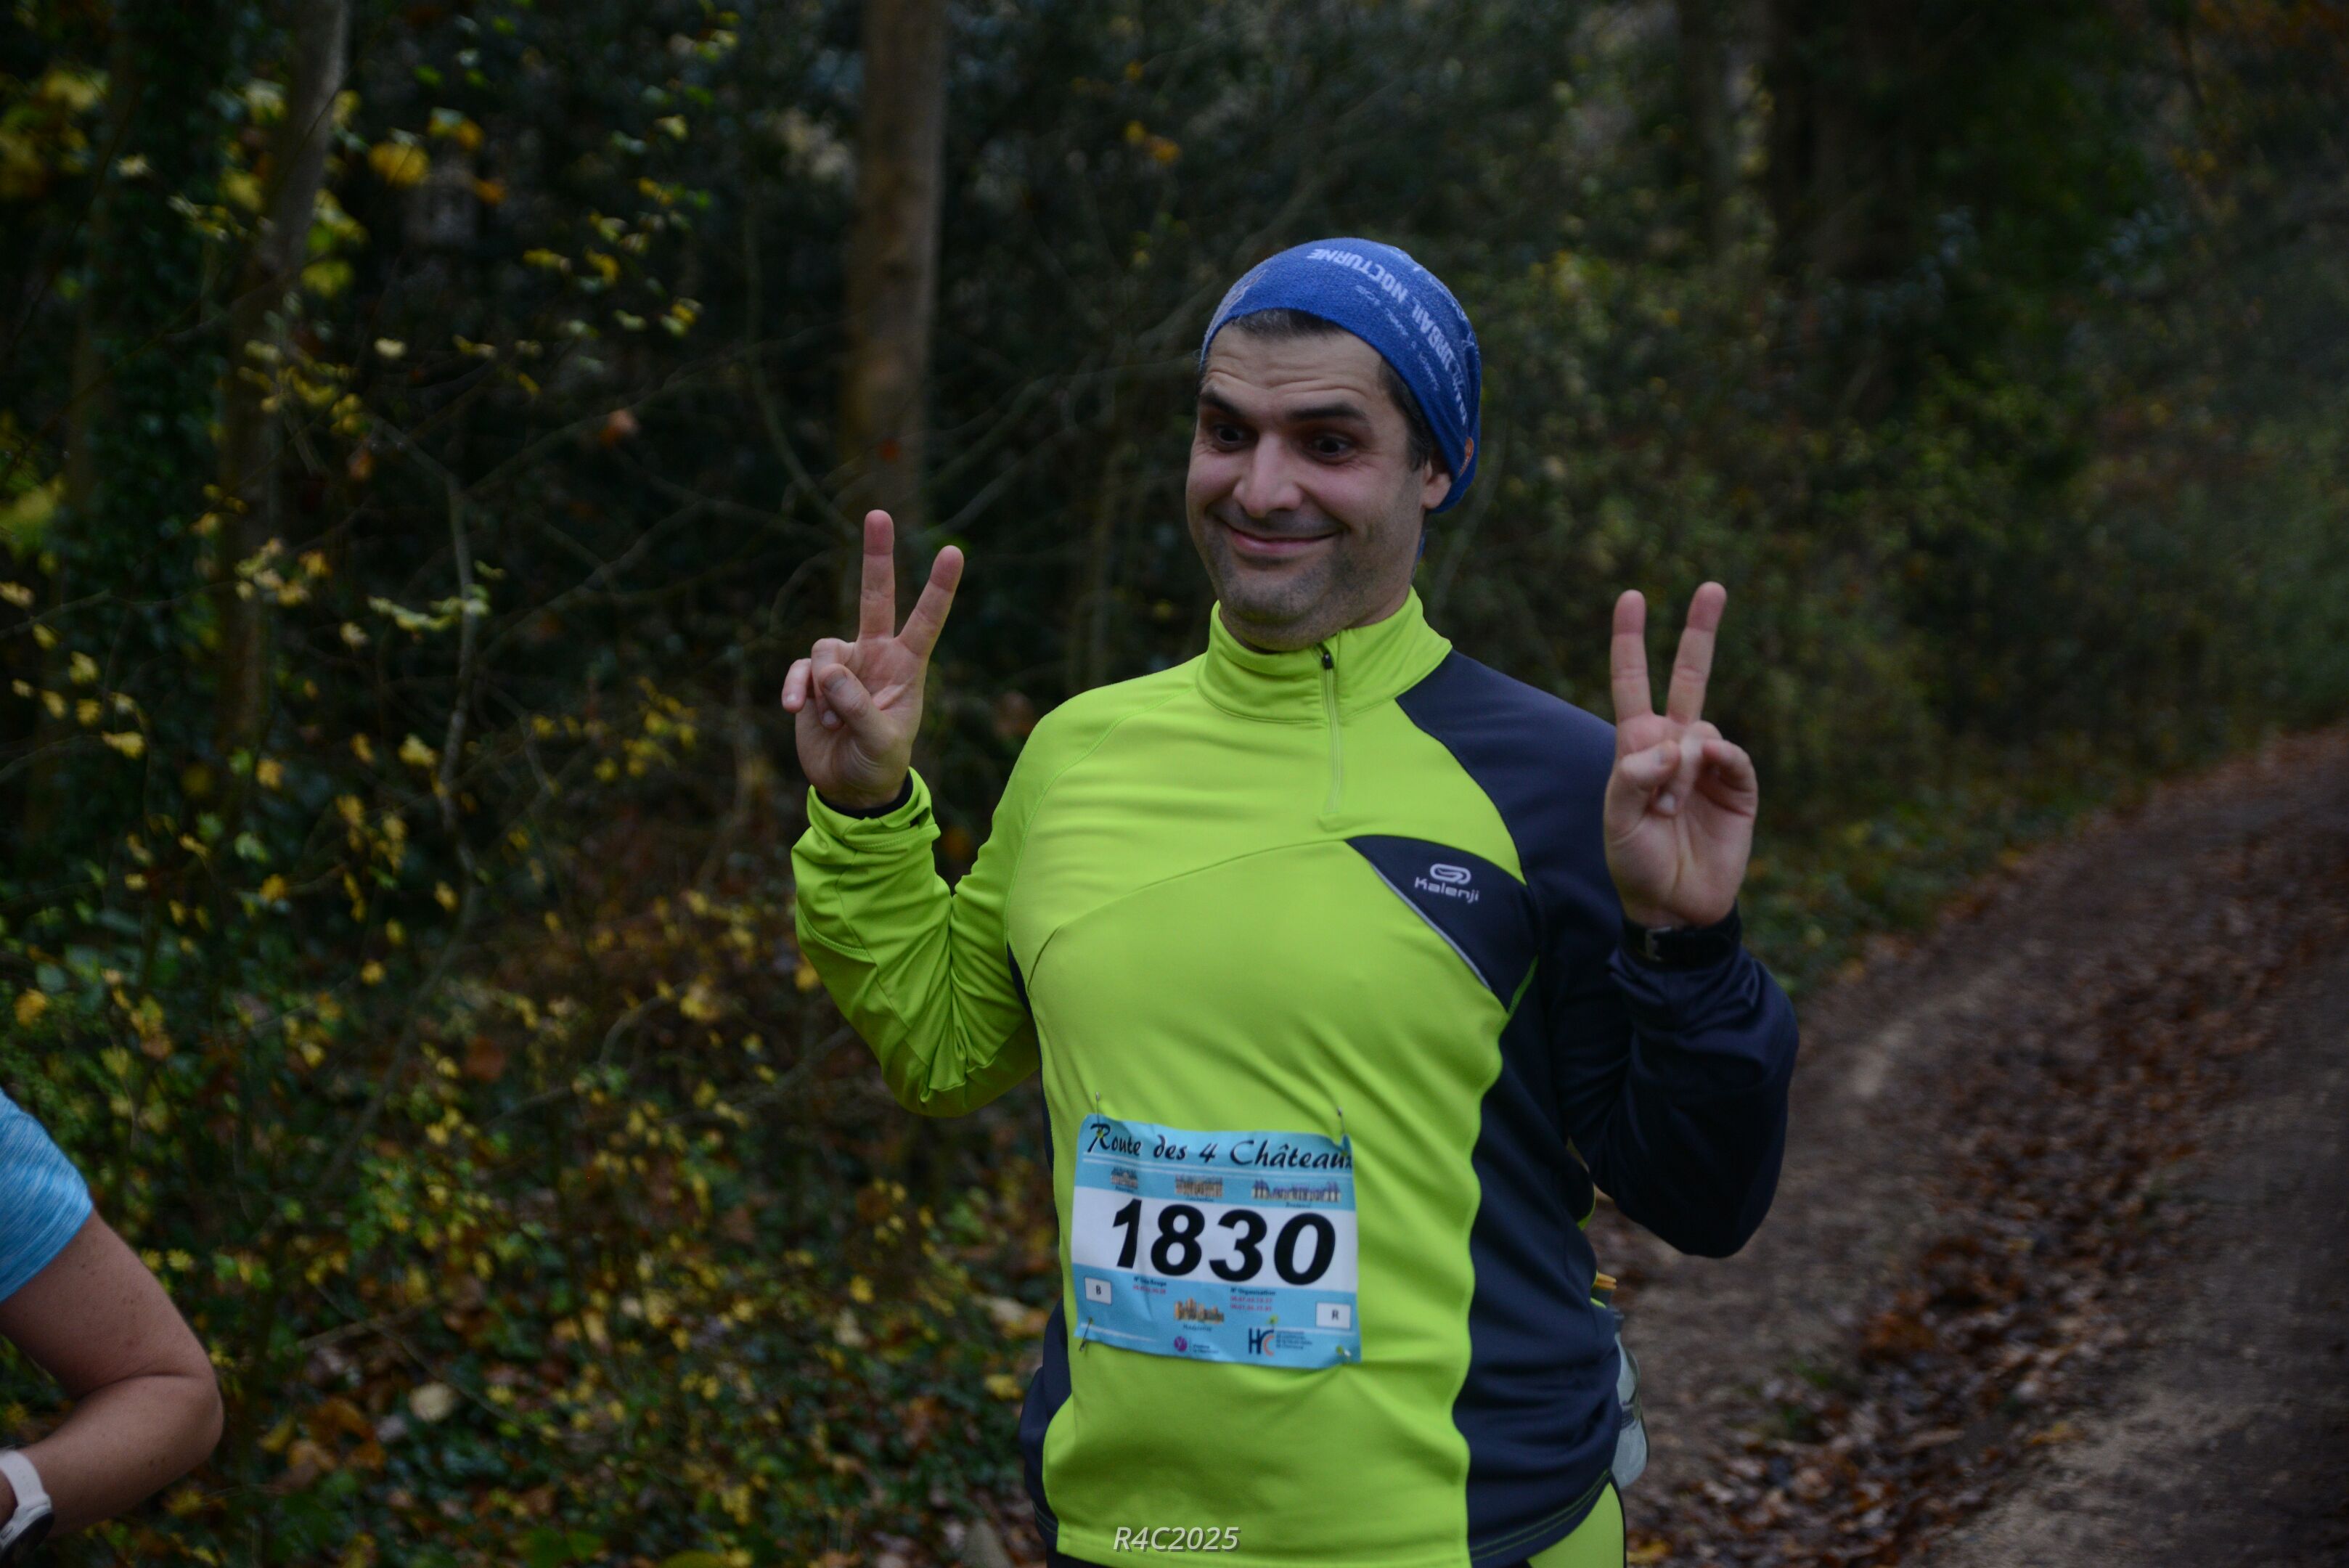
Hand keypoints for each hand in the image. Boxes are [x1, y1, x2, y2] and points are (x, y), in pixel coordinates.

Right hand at [781, 510, 963, 809]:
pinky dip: (796, 689)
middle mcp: (875, 655)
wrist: (848, 787)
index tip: (954, 552)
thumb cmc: (877, 762)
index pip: (926, 620)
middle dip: (877, 557)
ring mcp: (842, 664)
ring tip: (833, 724)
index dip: (939, 587)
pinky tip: (794, 711)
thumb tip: (828, 670)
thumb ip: (857, 707)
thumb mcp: (880, 741)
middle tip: (879, 514)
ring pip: (825, 647)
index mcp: (906, 666)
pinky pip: (800, 670)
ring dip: (823, 686)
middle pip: (875, 596)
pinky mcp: (811, 679)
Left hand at [1603, 582, 1757, 928]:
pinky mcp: (1739, 787)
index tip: (1632, 596)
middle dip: (1699, 632)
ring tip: (1671, 808)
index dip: (1631, 641)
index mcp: (1637, 747)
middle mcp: (1674, 746)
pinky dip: (1719, 760)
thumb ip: (1634, 779)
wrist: (1675, 905)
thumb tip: (1676, 741)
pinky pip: (1732, 755)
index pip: (1632, 682)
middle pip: (1688, 677)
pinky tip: (1707, 775)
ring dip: (1684, 764)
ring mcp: (1709, 764)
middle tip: (1713, 586)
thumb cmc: (1636, 863)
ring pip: (1704, 726)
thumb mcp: (1618, 822)